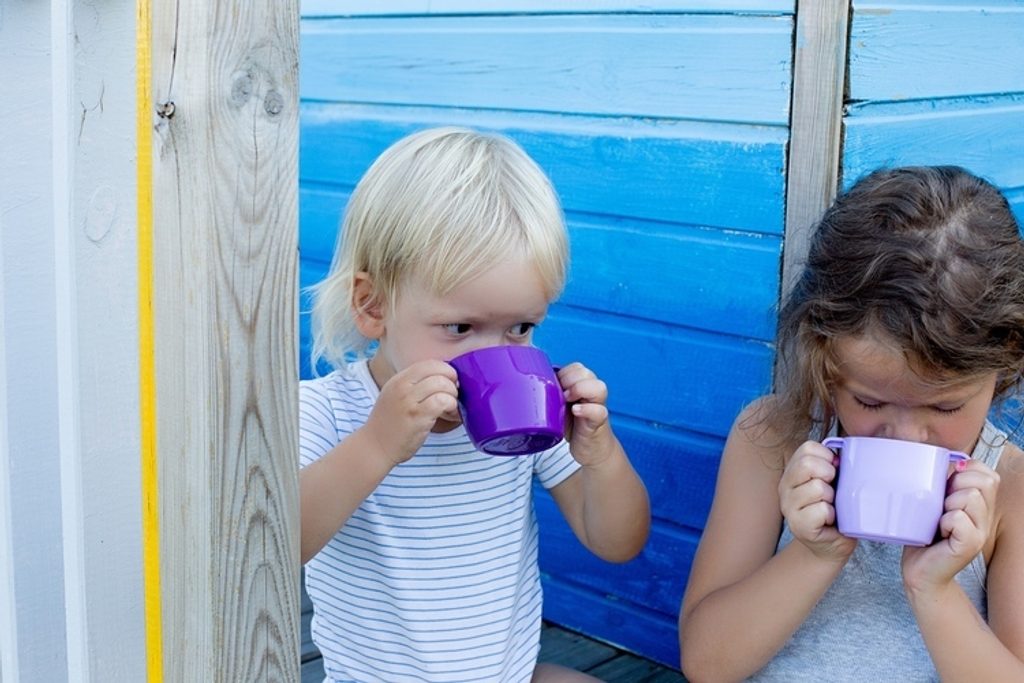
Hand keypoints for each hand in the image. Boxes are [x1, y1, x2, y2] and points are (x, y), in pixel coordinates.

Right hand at [360, 359, 458, 467]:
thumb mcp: (395, 396)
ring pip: (443, 385)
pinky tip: (449, 415)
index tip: (450, 382)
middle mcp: (402, 387)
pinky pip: (443, 401)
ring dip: (453, 396)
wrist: (374, 447)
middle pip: (438, 372)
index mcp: (398, 380)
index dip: (445, 370)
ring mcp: (409, 401)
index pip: (429, 363)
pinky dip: (452, 407)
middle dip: (452, 383)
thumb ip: (414, 386)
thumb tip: (444, 378)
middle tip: (452, 396)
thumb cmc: (390, 425)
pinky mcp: (417, 417)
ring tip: (450, 407)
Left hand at [557, 362, 616, 466]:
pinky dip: (587, 409)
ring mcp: (597, 406)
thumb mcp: (558, 407)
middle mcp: (592, 393)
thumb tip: (525, 384)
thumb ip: (551, 394)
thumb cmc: (572, 426)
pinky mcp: (599, 422)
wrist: (590, 449)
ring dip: (580, 389)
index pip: (576, 368)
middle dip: (569, 379)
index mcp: (582, 386)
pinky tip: (575, 411)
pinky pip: (599, 411)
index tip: (554, 386)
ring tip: (567, 400)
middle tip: (560, 394)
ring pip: (599, 387)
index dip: (563, 373)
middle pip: (586, 373)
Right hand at [778, 441, 856, 561]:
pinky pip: (822, 510)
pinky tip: (829, 521)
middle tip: (833, 490)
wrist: (831, 544)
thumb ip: (832, 463)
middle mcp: (784, 487)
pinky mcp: (798, 525)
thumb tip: (844, 450)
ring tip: (831, 507)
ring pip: (817, 488)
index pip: (808, 448)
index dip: (827, 457)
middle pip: (807, 465)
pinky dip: (832, 515)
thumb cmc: (837, 510)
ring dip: (832, 499)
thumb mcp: (833, 481)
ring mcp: (788, 507)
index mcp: (793, 471)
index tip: (834, 472)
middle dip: (829, 475)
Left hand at [902, 459, 998, 594]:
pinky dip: (944, 521)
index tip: (947, 485)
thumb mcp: (934, 502)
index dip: (968, 471)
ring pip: (970, 497)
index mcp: (979, 504)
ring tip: (938, 520)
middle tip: (940, 506)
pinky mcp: (971, 545)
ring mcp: (981, 532)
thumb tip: (950, 459)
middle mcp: (985, 516)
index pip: (988, 474)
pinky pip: (958, 518)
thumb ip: (945, 483)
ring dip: (947, 504)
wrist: (920, 571)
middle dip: (956, 485)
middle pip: (983, 482)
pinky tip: (938, 532)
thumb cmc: (923, 534)